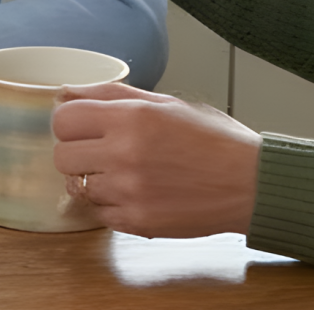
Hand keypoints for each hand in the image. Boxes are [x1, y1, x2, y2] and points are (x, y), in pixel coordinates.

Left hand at [52, 81, 259, 237]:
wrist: (252, 184)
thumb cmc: (215, 140)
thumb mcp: (167, 103)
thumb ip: (112, 95)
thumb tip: (67, 92)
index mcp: (132, 118)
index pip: (63, 119)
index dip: (71, 122)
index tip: (83, 126)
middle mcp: (125, 154)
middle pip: (62, 156)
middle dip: (77, 152)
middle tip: (101, 151)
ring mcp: (130, 192)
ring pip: (77, 187)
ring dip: (94, 180)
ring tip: (124, 174)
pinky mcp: (138, 222)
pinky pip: (100, 213)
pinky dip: (112, 205)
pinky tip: (137, 193)